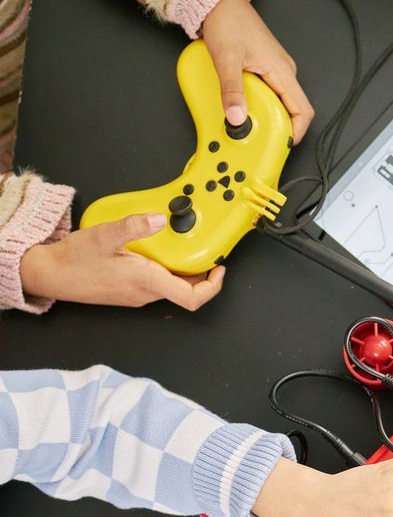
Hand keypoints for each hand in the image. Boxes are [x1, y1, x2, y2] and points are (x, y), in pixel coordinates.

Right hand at [19, 213, 224, 309]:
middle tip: (205, 250)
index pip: (191, 298)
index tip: (219, 269)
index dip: (212, 286)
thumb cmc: (73, 260)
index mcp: (146, 282)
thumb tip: (159, 219)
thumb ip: (134, 225)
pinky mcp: (129, 291)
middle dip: (200, 271)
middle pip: (185, 290)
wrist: (49, 275)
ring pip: (171, 286)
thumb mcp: (104, 235)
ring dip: (181, 269)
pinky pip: (156, 283)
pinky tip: (155, 250)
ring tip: (181, 246)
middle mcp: (144, 293)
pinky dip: (164, 268)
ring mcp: (137, 295)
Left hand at [202, 0, 313, 142]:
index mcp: (282, 71)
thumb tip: (237, 118)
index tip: (281, 144)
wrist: (220, 2)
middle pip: (291, 111)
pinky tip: (242, 106)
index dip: (296, 132)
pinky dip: (258, 105)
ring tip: (246, 121)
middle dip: (277, 127)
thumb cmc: (228, 21)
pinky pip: (269, 94)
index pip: (303, 110)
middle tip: (256, 136)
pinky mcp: (265, 69)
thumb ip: (232, 91)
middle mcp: (283, 72)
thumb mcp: (226, 60)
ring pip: (279, 103)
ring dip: (265, 116)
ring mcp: (275, 71)